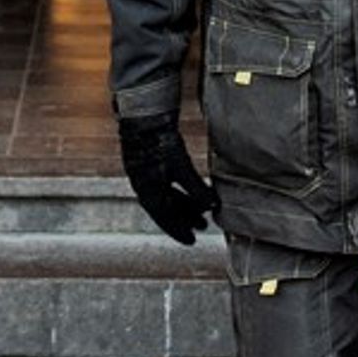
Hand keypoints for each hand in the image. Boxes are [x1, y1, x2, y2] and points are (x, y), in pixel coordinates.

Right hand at [117, 114, 219, 244]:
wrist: (145, 116)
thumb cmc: (160, 142)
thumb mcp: (182, 167)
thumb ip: (196, 189)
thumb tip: (213, 207)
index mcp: (148, 191)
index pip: (164, 219)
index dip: (179, 230)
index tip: (192, 240)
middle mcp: (144, 186)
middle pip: (166, 209)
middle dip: (184, 218)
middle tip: (202, 225)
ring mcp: (144, 174)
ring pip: (166, 196)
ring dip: (183, 204)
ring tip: (201, 210)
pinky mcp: (149, 162)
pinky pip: (165, 185)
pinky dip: (178, 190)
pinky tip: (190, 189)